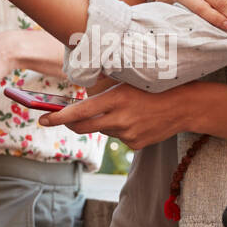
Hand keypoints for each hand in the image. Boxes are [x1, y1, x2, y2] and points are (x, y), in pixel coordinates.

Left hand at [37, 82, 188, 147]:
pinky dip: (123, 129)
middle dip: (70, 123)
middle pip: (84, 127)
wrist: (184, 105)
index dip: (58, 117)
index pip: (79, 112)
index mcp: (115, 99)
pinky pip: (120, 138)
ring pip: (104, 130)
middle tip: (63, 118)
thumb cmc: (153, 86)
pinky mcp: (136, 145)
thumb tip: (82, 98)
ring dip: (106, 122)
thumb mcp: (127, 81)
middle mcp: (119, 119)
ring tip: (127, 109)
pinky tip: (139, 120)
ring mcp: (128, 134)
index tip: (42, 119)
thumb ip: (103, 90)